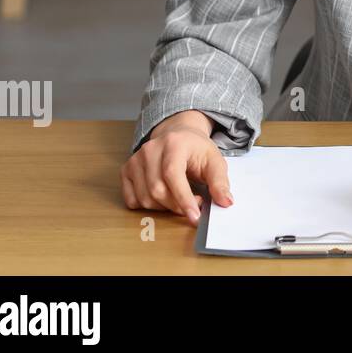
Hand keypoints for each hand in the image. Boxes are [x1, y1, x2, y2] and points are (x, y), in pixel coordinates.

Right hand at [121, 110, 233, 225]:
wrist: (178, 135)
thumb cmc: (196, 149)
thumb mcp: (214, 161)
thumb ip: (220, 182)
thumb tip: (226, 202)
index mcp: (174, 144)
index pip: (173, 176)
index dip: (183, 199)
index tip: (194, 217)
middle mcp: (151, 149)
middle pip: (158, 190)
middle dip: (177, 205)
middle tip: (195, 203)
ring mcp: (135, 160)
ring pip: (145, 198)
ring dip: (165, 207)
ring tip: (180, 198)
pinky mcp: (126, 170)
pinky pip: (132, 200)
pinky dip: (148, 206)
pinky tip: (163, 197)